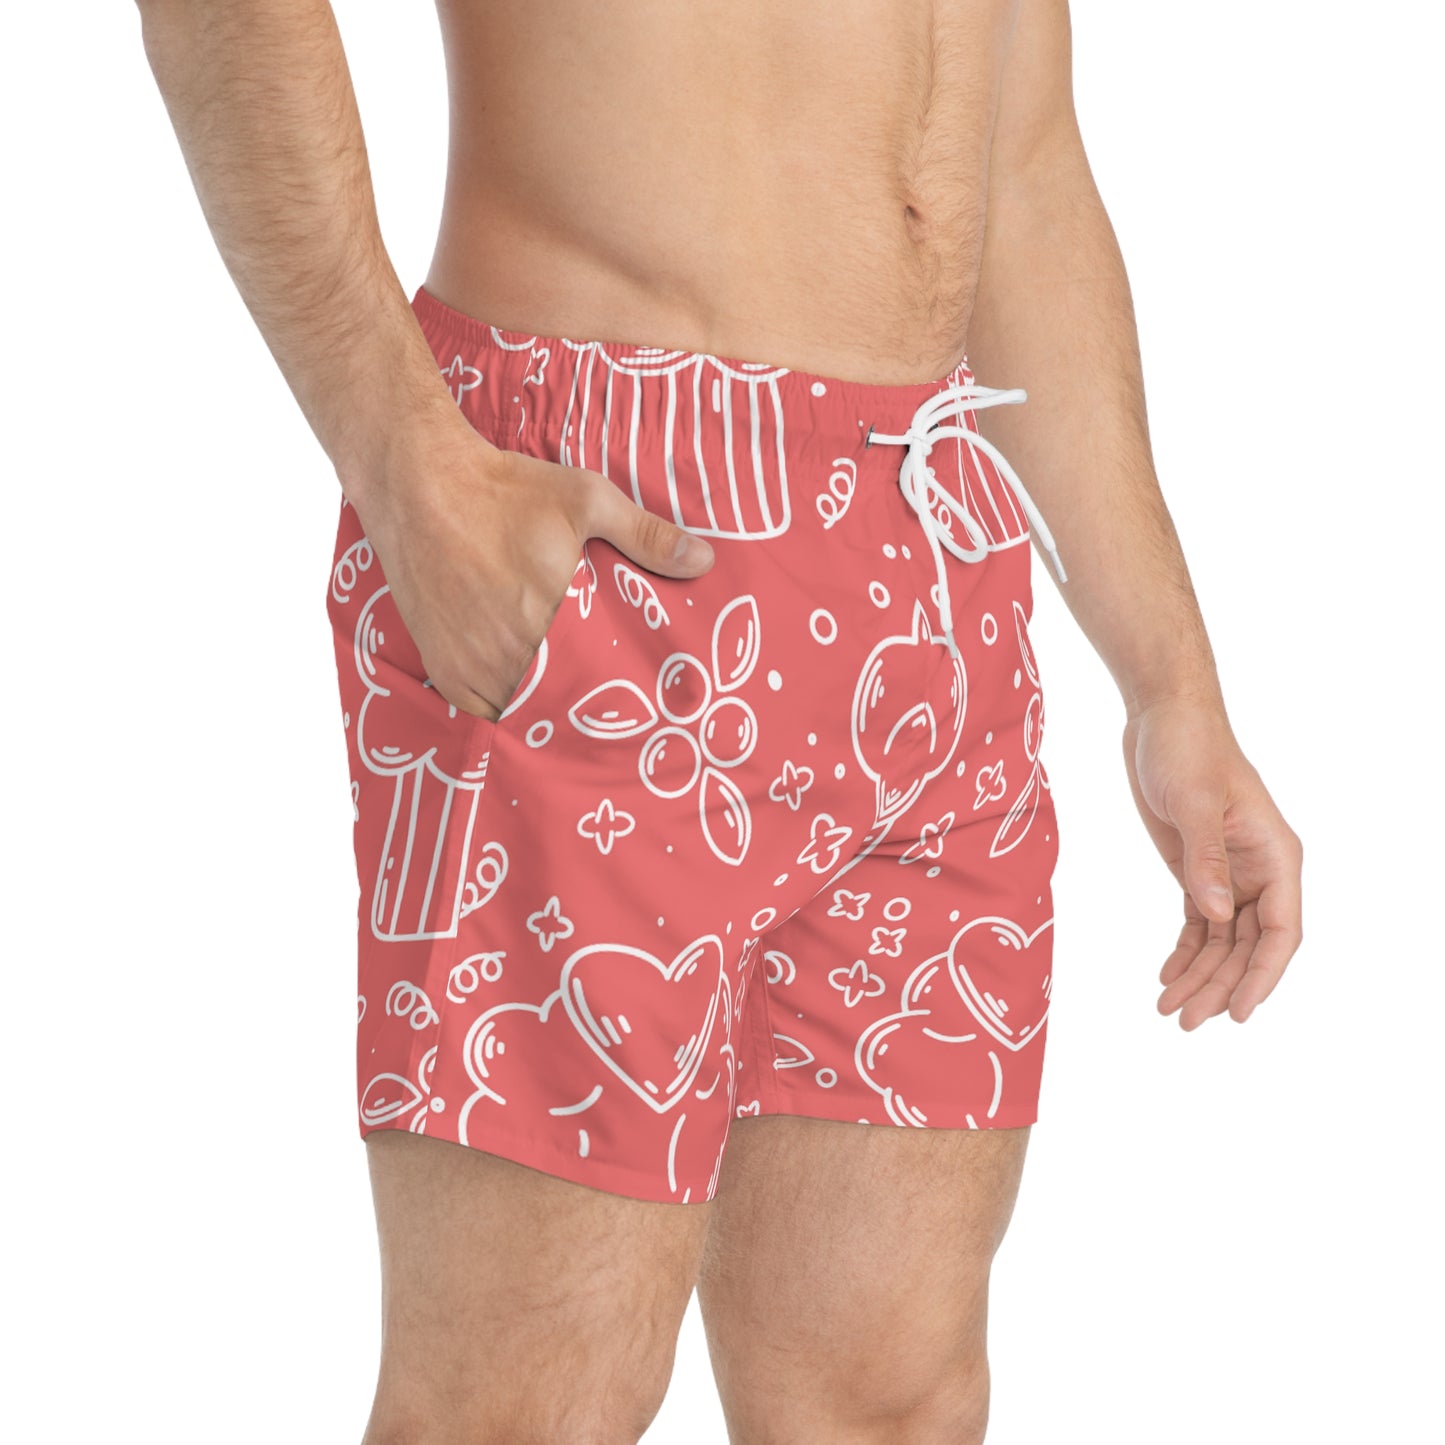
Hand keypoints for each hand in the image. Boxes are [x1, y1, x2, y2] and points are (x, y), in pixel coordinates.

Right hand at [352, 408, 714, 721]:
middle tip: (606, 713)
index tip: (634, 705)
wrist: (420, 485)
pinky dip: (500, 709)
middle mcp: (508, 654)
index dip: (614, 700)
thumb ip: (646, 536)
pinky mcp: (444, 668)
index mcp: (551, 622)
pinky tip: (522, 698)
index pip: (596, 688)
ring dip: (540, 712)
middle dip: (580, 708)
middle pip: (556, 705)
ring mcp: (471, 666)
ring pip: (517, 714)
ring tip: (567, 711)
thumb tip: (704, 560)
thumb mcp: (586, 501)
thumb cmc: (507, 492)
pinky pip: (480, 712)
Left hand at [1121, 694, 1302, 1027]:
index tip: (1237, 1012)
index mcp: (1277, 857)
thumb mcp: (1196, 802)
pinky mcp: (1198, 869)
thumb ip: (1207, 859)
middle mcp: (1260, 872)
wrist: (1162, 718)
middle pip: (1248, 946)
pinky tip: (1167, 975)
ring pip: (1222, 941)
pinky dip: (1185, 951)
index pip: (1280, 932)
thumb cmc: (1188, 750)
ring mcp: (1229, 873)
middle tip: (1183, 1021)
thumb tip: (1217, 914)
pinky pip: (1200, 923)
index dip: (1262, 976)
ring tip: (1168, 1010)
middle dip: (1219, 986)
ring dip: (1199, 976)